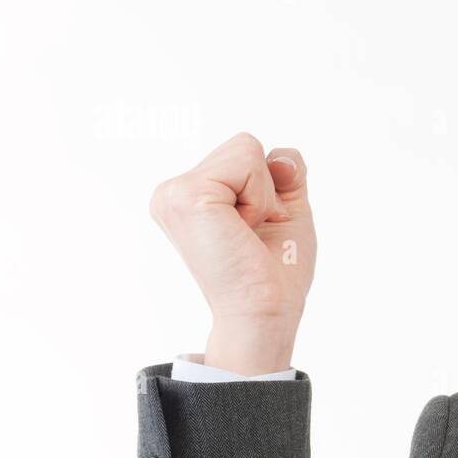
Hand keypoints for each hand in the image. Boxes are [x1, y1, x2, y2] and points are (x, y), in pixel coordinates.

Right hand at [148, 132, 316, 374]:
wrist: (264, 312)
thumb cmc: (275, 271)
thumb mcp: (286, 208)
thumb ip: (285, 171)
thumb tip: (280, 156)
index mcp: (188, 196)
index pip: (244, 153)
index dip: (268, 188)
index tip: (256, 230)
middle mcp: (171, 192)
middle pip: (244, 145)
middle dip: (265, 187)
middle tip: (252, 233)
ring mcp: (173, 192)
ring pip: (245, 148)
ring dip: (263, 194)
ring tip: (246, 233)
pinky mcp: (186, 195)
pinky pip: (247, 161)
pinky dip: (260, 197)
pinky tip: (242, 231)